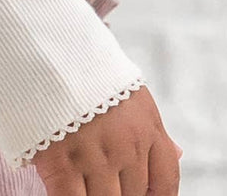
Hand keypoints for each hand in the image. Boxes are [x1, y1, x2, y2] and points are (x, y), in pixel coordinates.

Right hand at [28, 84, 180, 194]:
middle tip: (106, 182)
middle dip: (121, 192)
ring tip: (89, 182)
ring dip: (97, 195)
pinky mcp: (61, 161)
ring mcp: (94, 155)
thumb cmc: (90, 71)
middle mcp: (126, 145)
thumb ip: (152, 128)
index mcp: (147, 126)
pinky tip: (70, 189)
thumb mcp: (130, 93)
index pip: (166, 182)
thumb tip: (177, 154)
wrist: (49, 45)